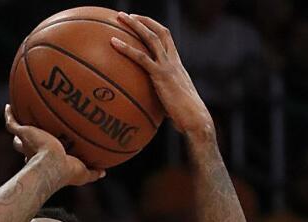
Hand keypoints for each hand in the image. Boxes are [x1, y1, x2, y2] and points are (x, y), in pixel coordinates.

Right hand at [4, 104, 104, 186]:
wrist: (52, 165)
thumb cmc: (66, 172)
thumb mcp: (83, 173)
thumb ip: (93, 172)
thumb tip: (104, 172)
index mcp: (44, 160)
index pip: (40, 156)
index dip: (40, 153)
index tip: (46, 148)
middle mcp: (33, 151)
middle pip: (25, 146)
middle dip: (26, 141)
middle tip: (32, 132)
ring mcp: (26, 141)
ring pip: (18, 134)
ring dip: (18, 127)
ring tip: (20, 115)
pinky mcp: (23, 133)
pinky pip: (11, 122)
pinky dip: (9, 114)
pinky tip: (9, 105)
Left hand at [111, 13, 214, 139]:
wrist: (194, 118)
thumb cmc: (184, 116)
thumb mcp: (173, 100)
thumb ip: (162, 95)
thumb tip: (149, 103)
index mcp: (176, 64)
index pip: (166, 37)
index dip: (153, 27)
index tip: (139, 22)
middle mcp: (173, 61)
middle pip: (158, 32)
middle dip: (142, 21)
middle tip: (125, 16)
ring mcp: (167, 66)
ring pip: (150, 38)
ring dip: (134, 25)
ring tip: (118, 18)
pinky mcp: (160, 75)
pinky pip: (141, 57)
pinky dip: (126, 48)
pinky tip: (113, 43)